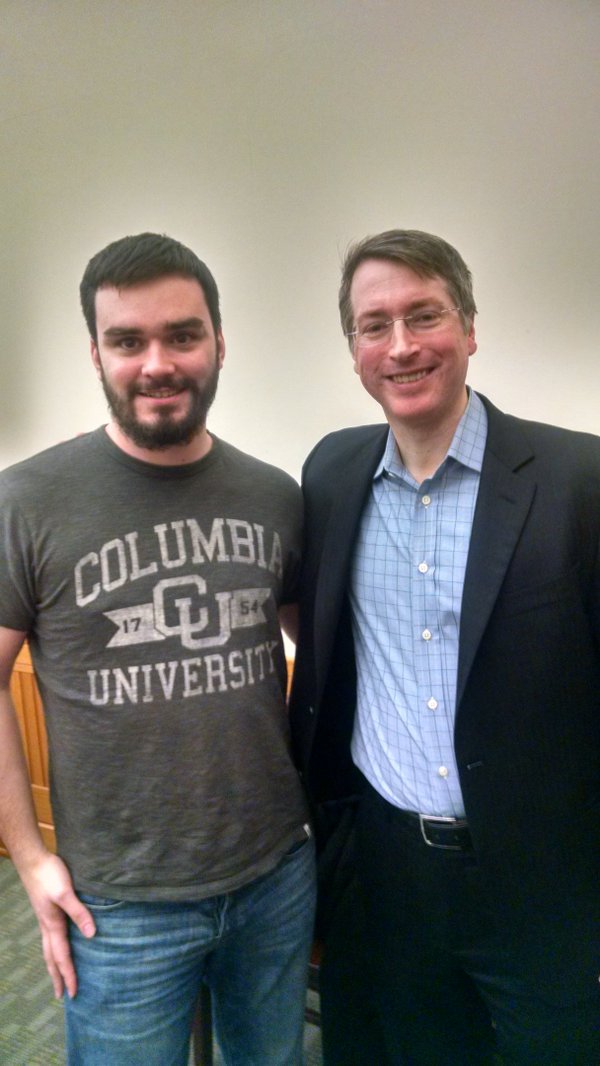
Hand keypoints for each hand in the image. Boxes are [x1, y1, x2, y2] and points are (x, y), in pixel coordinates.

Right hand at [20, 852, 95, 998]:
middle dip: (57, 977)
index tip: (74, 993)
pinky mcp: (46, 910)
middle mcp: (47, 926)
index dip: (69, 974)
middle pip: (51, 958)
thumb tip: (92, 936)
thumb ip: (79, 913)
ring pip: (48, 948)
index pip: (62, 956)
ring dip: (53, 964)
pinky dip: (53, 949)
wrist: (33, 860)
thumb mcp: (66, 893)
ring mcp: (44, 918)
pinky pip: (49, 937)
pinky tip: (58, 944)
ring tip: (57, 977)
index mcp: (53, 925)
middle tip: (61, 995)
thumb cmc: (49, 875)